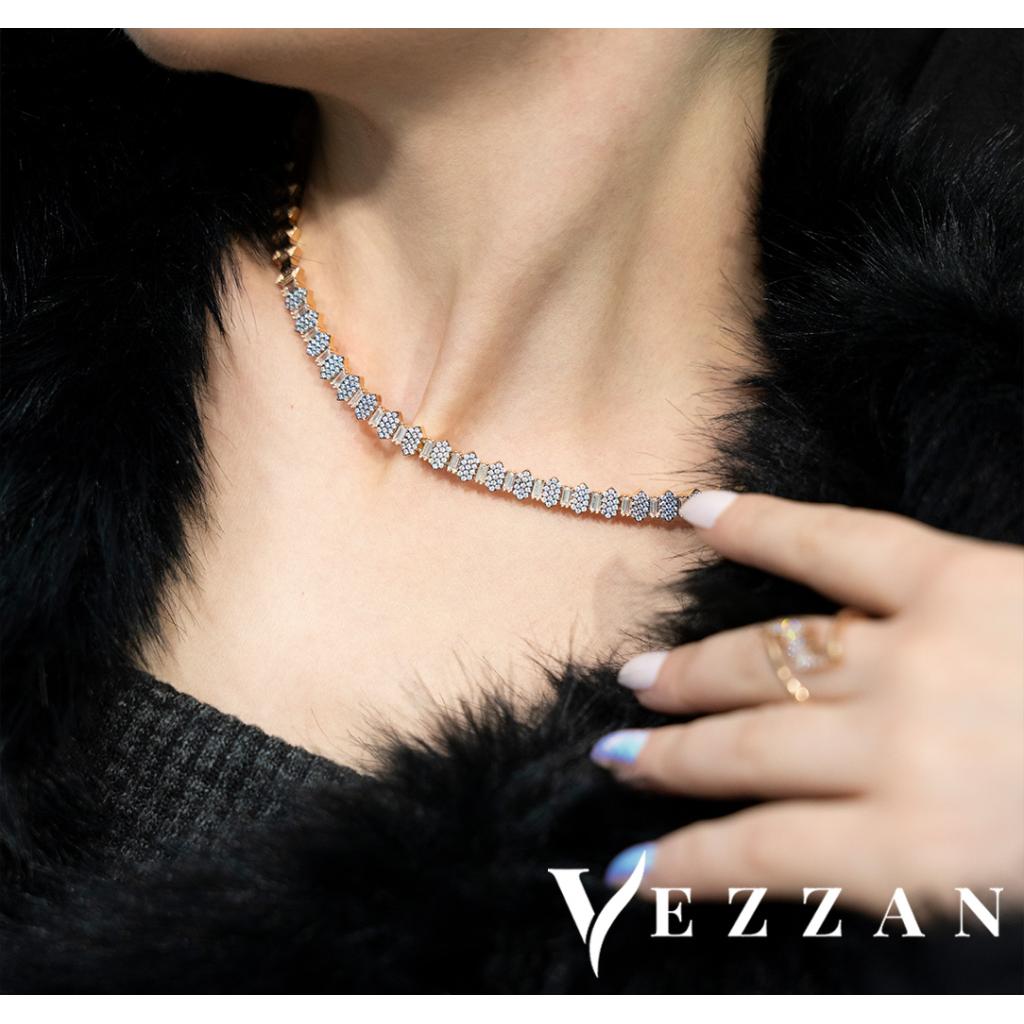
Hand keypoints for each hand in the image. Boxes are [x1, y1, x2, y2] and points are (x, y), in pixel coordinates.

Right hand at [591, 491, 1023, 913]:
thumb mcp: (1017, 895)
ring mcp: (920, 652)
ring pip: (772, 659)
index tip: (631, 869)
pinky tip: (699, 513)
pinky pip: (838, 544)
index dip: (685, 865)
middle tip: (618, 757)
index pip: (764, 856)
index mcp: (928, 847)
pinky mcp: (953, 576)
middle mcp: (901, 748)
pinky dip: (764, 527)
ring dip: (695, 673)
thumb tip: (812, 867)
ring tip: (639, 678)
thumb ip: (909, 878)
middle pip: (751, 749)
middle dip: (674, 760)